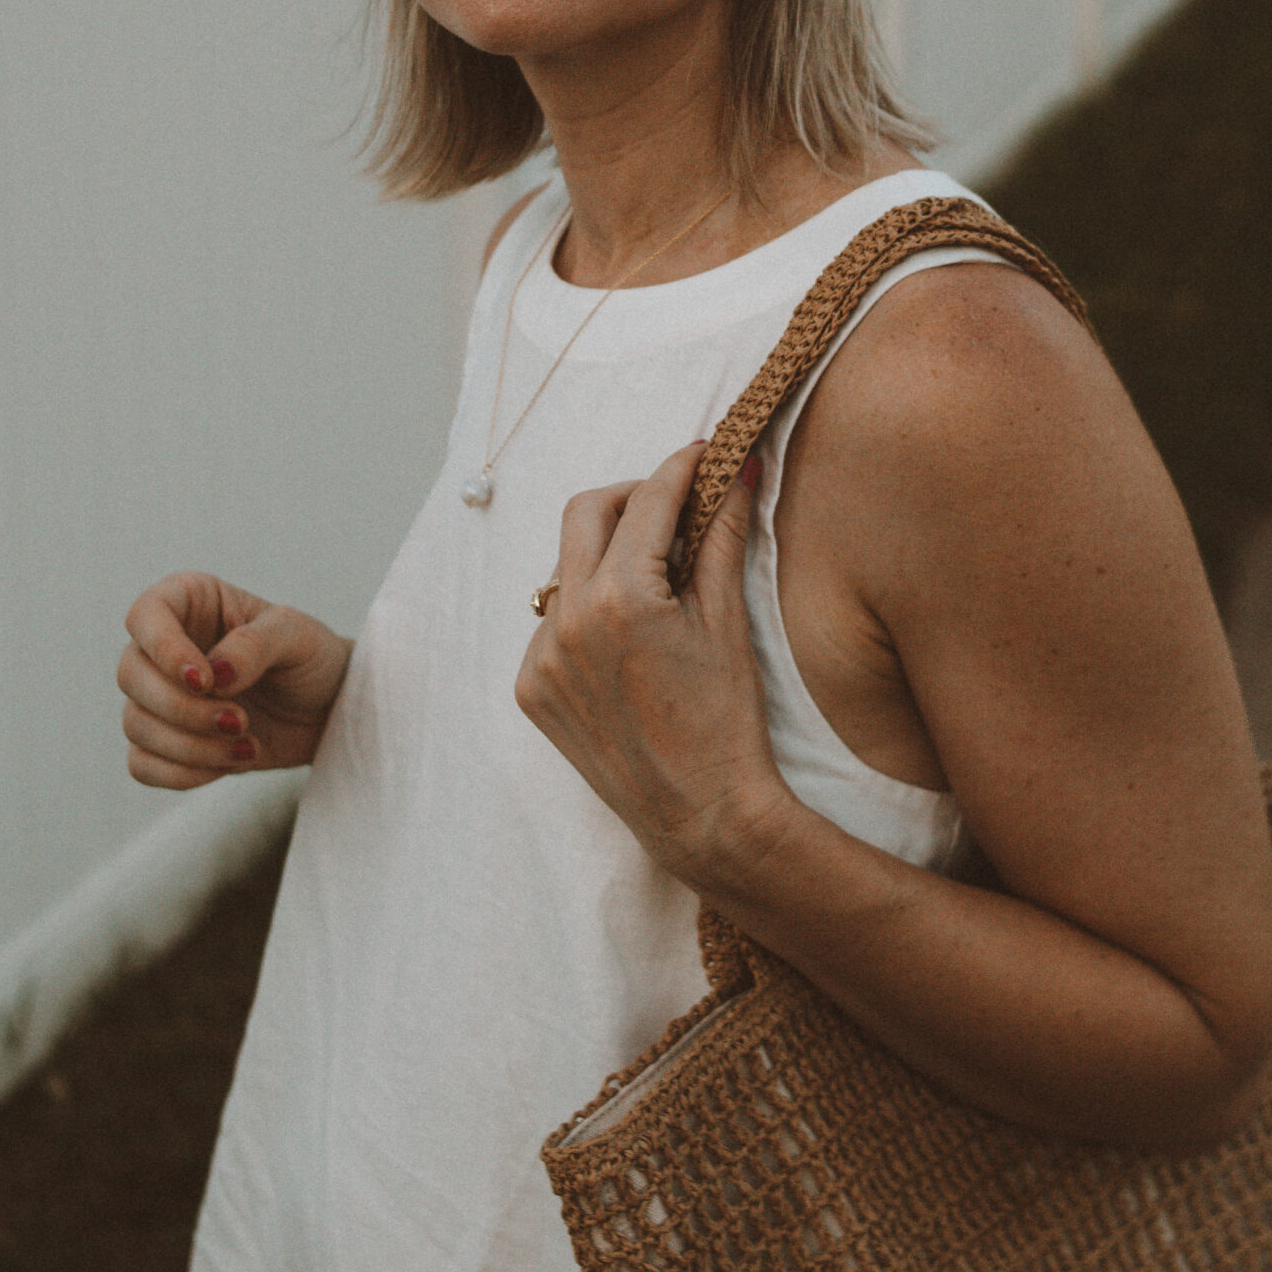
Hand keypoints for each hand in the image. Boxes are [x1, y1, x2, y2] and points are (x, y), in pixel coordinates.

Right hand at [118, 571, 352, 789]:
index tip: (206, 681)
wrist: (329, 711)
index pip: (144, 615)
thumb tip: (214, 673)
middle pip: (130, 676)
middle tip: (239, 720)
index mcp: (190, 602)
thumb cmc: (312, 659)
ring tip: (247, 745)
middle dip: (183, 709)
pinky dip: (182, 773)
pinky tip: (231, 763)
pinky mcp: (167, 742)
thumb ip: (255, 644)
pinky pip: (142, 764)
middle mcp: (165, 647)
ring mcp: (160, 696)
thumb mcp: (297, 637)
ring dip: (190, 746)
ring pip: (135, 724)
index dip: (164, 650)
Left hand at [514, 442, 789, 889]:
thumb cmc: (726, 723)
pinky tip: (628, 637)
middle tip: (673, 506)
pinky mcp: (531, 689)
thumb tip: (741, 469)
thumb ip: (725, 538)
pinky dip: (587, 611)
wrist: (701, 815)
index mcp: (620, 599)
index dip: (678, 469)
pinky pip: (551, 623)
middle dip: (631, 499)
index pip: (647, 503)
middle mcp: (566, 622)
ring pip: (565, 569)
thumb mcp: (728, 623)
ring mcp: (540, 658)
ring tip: (656, 579)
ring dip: (607, 557)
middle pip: (585, 513)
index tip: (701, 455)